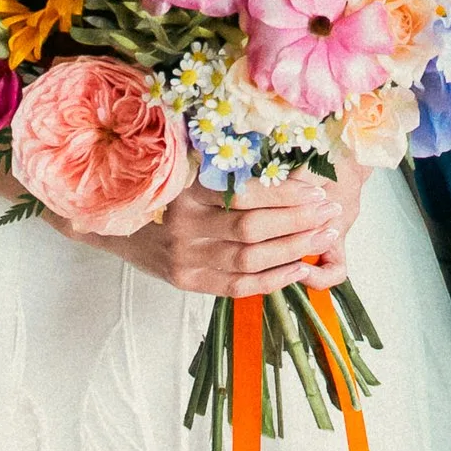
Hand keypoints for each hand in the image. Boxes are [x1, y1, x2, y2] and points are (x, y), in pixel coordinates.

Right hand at [113, 150, 368, 297]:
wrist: (118, 225)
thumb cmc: (167, 190)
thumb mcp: (191, 168)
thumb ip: (234, 169)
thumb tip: (292, 164)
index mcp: (186, 188)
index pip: (246, 193)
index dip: (286, 193)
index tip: (317, 189)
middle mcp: (184, 225)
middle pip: (253, 228)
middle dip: (299, 221)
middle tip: (331, 212)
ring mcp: (185, 259)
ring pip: (250, 259)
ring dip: (294, 249)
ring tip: (325, 237)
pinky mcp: (189, 283)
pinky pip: (238, 286)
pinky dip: (273, 279)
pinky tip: (299, 267)